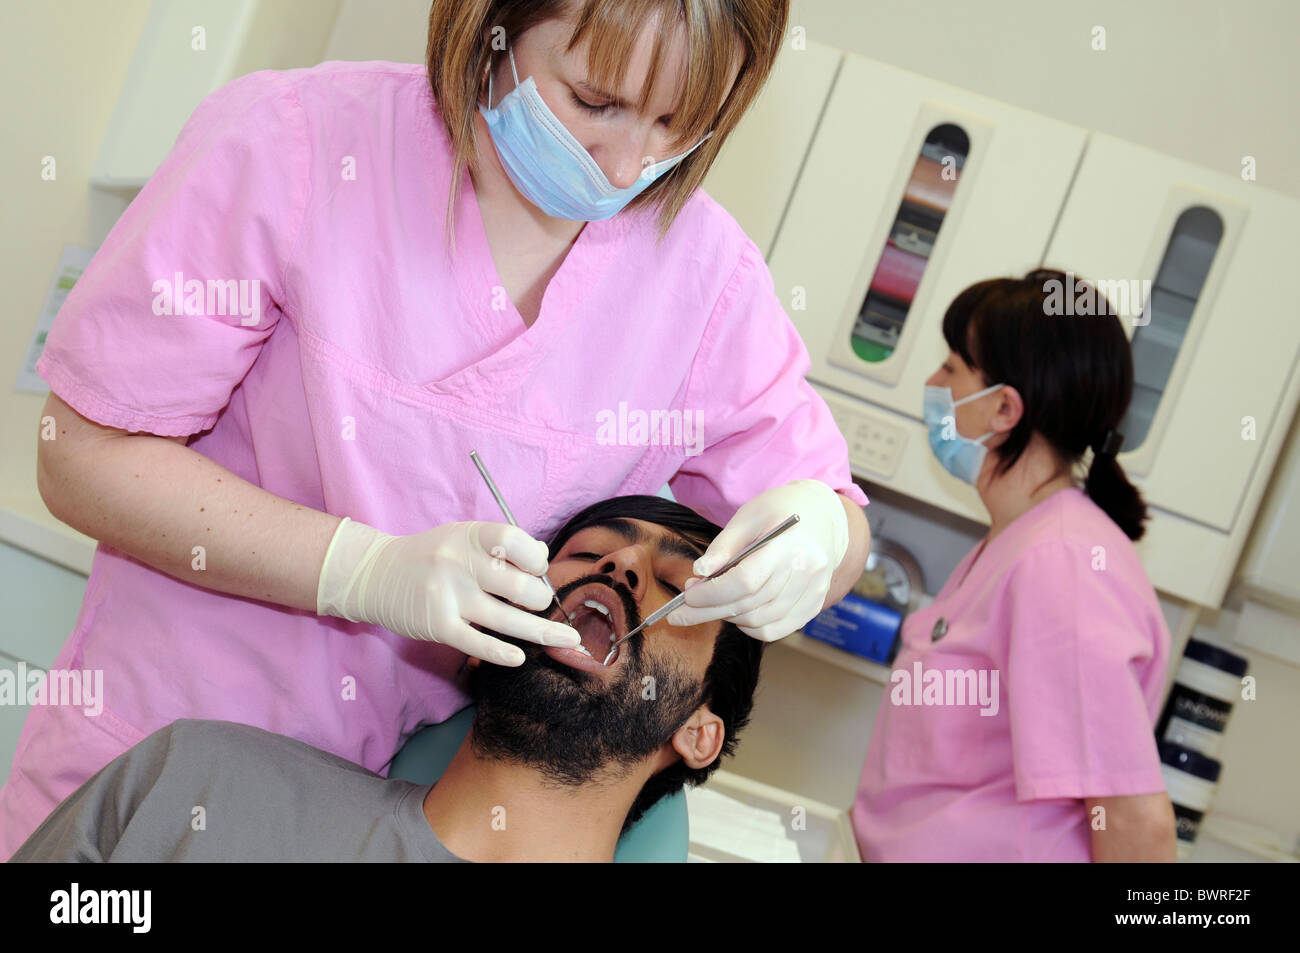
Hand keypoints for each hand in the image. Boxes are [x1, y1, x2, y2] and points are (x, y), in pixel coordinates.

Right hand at [316, 518, 579, 664]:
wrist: (375, 575)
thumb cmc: (432, 556)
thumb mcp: (464, 537)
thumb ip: (501, 546)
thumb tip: (543, 559)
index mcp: (471, 536)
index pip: (517, 542)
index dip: (537, 559)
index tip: (537, 569)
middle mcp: (460, 563)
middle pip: (521, 587)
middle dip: (541, 599)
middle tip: (540, 604)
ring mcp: (449, 596)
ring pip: (508, 619)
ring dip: (542, 632)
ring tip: (567, 640)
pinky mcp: (439, 626)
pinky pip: (479, 643)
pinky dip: (503, 653)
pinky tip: (520, 657)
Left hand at [666, 480, 849, 640]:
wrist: (823, 517)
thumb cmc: (779, 511)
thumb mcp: (747, 516)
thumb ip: (723, 546)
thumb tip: (699, 572)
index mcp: (789, 544)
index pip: (746, 581)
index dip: (712, 593)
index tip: (687, 595)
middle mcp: (806, 571)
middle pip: (750, 605)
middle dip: (709, 611)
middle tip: (682, 610)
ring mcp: (814, 591)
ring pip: (761, 621)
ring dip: (728, 618)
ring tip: (710, 605)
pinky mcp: (814, 605)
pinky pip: (776, 630)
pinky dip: (751, 628)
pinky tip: (736, 613)